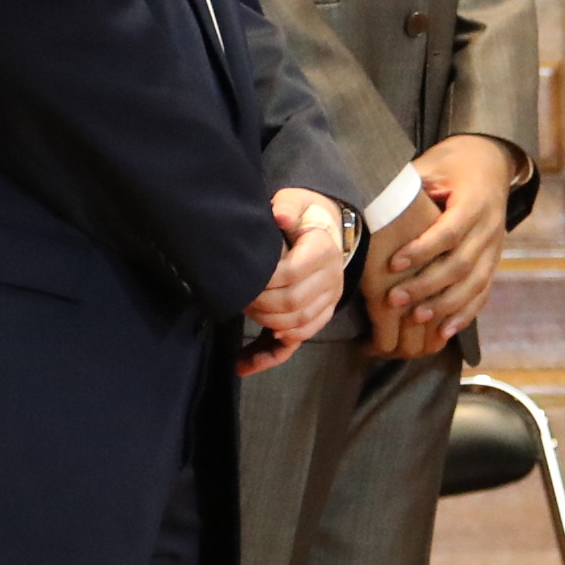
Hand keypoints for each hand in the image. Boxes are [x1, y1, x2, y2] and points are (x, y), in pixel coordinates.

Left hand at [242, 188, 350, 374]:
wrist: (325, 228)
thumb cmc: (302, 215)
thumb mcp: (296, 201)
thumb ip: (287, 205)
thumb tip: (279, 216)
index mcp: (324, 251)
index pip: (291, 273)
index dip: (261, 279)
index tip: (239, 277)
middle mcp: (331, 280)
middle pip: (292, 304)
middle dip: (258, 304)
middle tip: (233, 296)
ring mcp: (327, 302)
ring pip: (295, 326)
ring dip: (263, 324)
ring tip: (238, 312)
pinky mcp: (318, 316)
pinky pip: (294, 344)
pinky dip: (268, 356)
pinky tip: (242, 363)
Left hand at [367, 133, 522, 360]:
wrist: (491, 162)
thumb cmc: (452, 164)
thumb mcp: (431, 165)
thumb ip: (411, 188)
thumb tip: (372, 200)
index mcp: (474, 202)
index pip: (450, 232)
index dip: (422, 250)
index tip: (393, 264)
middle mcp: (489, 228)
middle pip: (462, 264)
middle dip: (427, 285)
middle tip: (395, 300)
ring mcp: (495, 248)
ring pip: (474, 284)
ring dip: (445, 305)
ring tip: (416, 318)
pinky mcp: (493, 261)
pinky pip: (483, 293)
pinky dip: (465, 314)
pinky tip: (444, 331)